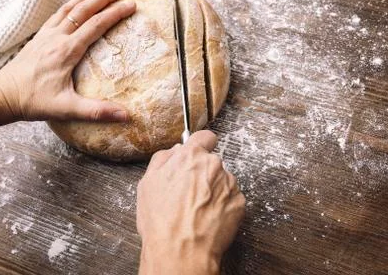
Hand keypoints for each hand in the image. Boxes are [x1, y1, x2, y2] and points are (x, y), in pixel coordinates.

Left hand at [0, 0, 135, 121]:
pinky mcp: (39, 37)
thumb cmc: (34, 102)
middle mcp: (56, 38)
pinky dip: (71, 4)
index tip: (131, 6)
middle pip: (83, 10)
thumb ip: (96, 111)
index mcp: (66, 51)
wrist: (3, 95)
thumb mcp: (67, 109)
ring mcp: (46, 35)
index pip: (95, 26)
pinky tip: (76, 4)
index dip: (115, 14)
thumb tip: (125, 116)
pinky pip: (58, 14)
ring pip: (69, 8)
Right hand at [137, 130, 245, 274]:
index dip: (200, 144)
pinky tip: (208, 218)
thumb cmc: (162, 221)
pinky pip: (231, 198)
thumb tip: (175, 151)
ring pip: (222, 180)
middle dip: (203, 173)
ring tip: (197, 210)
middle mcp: (214, 165)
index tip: (199, 152)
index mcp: (191, 156)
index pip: (205, 136)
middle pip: (212, 162)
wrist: (181, 251)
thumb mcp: (147, 183)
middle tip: (189, 193)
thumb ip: (162, 159)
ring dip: (214, 190)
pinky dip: (223, 205)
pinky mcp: (239, 202)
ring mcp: (229, 183)